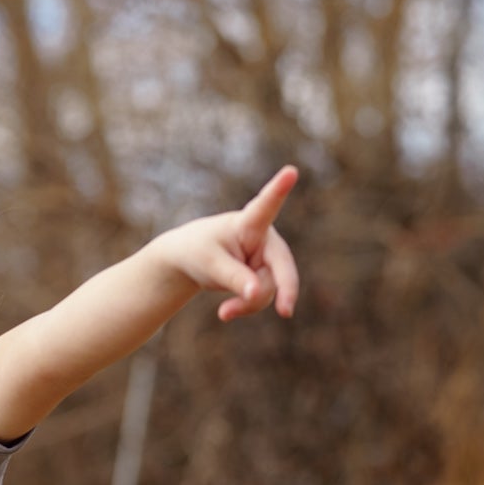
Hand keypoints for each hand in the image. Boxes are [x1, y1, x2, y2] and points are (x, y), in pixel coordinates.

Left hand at [152, 165, 299, 322]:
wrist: (193, 261)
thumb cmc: (199, 252)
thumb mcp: (211, 265)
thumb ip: (234, 278)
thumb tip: (256, 294)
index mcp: (249, 223)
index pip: (266, 207)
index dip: (279, 190)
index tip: (290, 171)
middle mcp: (265, 237)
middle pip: (280, 267)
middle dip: (282, 290)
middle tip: (285, 311)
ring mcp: (268, 257)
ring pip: (269, 288)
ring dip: (248, 304)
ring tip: (223, 313)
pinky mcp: (266, 274)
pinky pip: (263, 297)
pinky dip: (247, 306)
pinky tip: (226, 312)